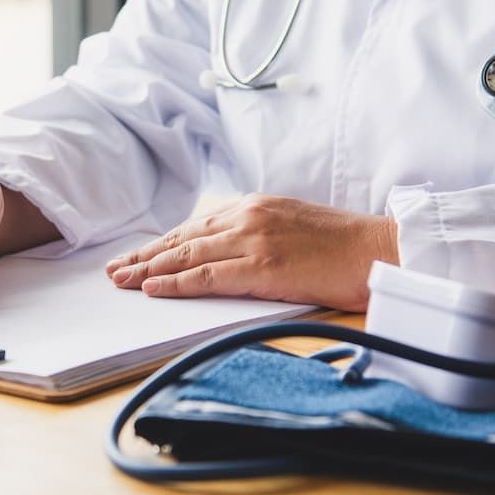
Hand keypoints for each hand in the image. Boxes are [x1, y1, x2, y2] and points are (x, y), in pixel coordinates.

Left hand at [104, 194, 399, 310]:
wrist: (380, 250)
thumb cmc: (344, 246)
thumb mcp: (292, 227)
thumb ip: (258, 233)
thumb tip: (228, 253)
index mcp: (254, 206)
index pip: (196, 225)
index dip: (163, 243)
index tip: (139, 256)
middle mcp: (248, 216)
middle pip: (183, 239)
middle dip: (145, 256)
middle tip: (114, 270)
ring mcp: (253, 240)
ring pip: (187, 256)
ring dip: (149, 270)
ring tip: (121, 281)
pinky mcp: (262, 266)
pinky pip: (207, 275)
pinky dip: (177, 283)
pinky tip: (153, 288)